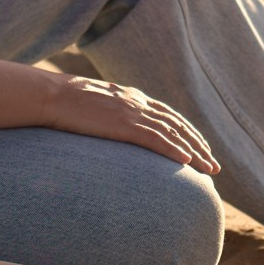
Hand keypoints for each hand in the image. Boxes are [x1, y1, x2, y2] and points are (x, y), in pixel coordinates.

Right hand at [42, 74, 219, 174]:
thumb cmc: (62, 102)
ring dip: (194, 153)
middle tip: (213, 164)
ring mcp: (132, 113)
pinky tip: (187, 162)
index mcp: (131, 97)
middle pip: (178, 126)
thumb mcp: (91, 105)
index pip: (168, 115)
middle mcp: (138, 103)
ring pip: (173, 135)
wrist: (50, 95)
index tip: (199, 147)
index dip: (186, 132)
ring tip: (209, 169)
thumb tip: (105, 126)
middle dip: (198, 145)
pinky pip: (156, 140)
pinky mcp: (124, 125)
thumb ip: (105, 114)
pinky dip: (173, 150)